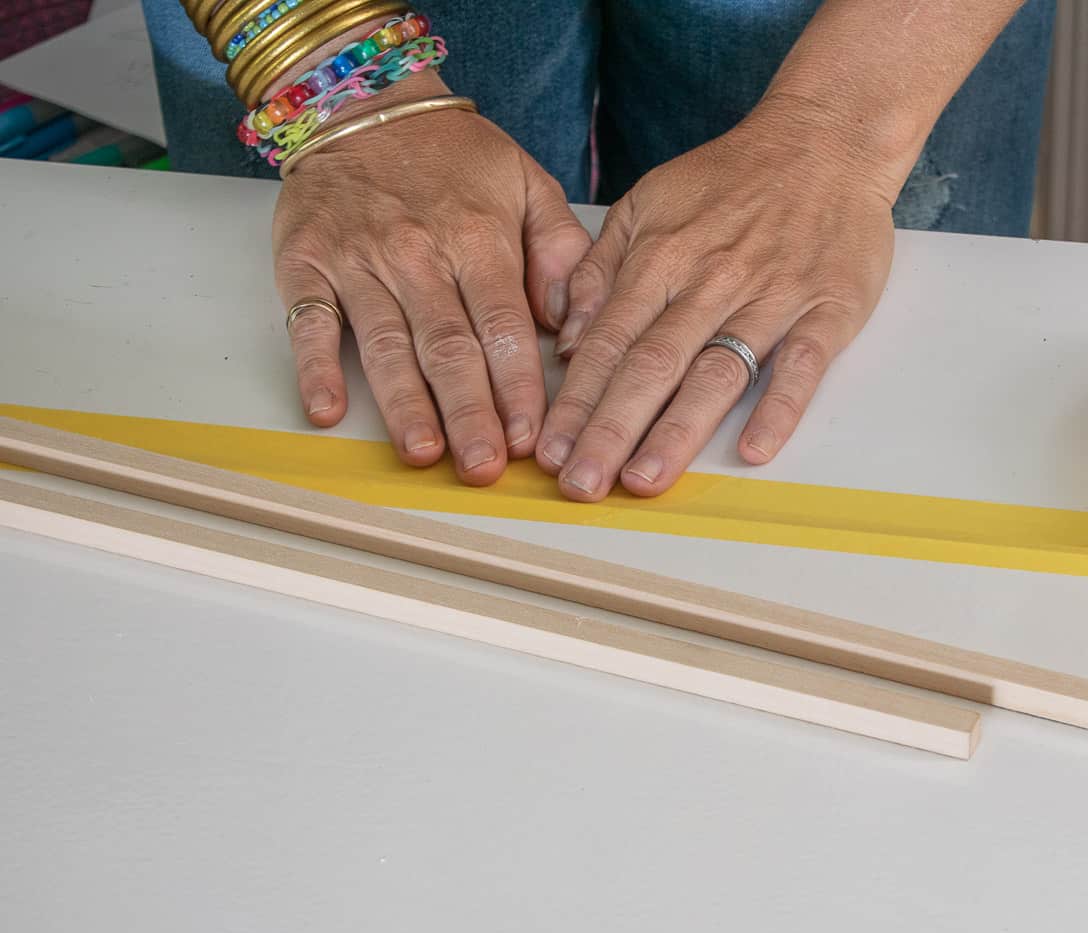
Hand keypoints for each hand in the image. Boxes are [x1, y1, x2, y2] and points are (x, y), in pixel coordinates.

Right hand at [273, 74, 591, 484]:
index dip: (518, 386)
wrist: (360, 105)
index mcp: (478, 239)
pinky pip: (308, 321)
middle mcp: (418, 254)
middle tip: (484, 467)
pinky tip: (324, 410)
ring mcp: (358, 261)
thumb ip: (562, 251)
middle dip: (470, 412)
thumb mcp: (528, 184)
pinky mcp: (306, 264)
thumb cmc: (453, 157)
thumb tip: (577, 322)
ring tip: (424, 453)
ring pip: (386, 344)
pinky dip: (313, 366)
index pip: (504, 326)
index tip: (533, 437)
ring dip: (404, 404)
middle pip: (448, 347)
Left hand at [535, 101, 898, 500]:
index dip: (575, 400)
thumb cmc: (733, 179)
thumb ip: (603, 268)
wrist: (826, 141)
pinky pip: (802, 364)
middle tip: (580, 484)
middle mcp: (711, 281)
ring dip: (677, 430)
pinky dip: (781, 407)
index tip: (548, 450)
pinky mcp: (828, 310)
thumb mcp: (650, 202)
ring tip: (643, 480)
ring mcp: (771, 298)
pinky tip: (755, 450)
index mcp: (662, 257)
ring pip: (716, 371)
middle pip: (651, 365)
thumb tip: (569, 339)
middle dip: (609, 429)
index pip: (608, 340)